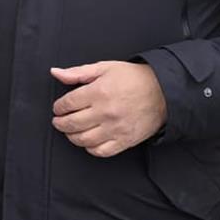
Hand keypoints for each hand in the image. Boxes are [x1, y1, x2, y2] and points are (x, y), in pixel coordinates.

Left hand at [50, 61, 166, 157]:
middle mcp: (105, 112)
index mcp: (98, 92)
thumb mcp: (104, 68)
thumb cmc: (134, 79)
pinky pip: (101, 151)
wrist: (164, 92)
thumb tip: (56, 73)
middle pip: (71, 123)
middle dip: (60, 123)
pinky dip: (90, 148)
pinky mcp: (125, 140)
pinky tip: (88, 141)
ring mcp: (115, 128)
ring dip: (72, 136)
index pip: (67, 104)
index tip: (58, 108)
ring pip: (83, 140)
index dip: (58, 107)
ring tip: (71, 131)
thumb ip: (77, 72)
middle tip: (59, 121)